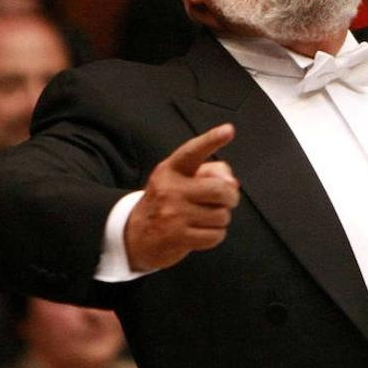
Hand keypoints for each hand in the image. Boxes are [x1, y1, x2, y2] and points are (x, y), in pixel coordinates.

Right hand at [126, 124, 239, 271]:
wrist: (135, 236)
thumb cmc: (167, 203)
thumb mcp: (180, 180)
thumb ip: (210, 172)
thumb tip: (232, 182)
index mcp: (170, 170)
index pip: (193, 152)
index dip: (212, 140)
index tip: (228, 130)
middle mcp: (170, 189)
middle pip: (220, 189)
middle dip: (231, 197)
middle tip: (226, 201)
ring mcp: (173, 214)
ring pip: (221, 215)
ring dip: (220, 219)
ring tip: (203, 218)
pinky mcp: (178, 236)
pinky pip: (216, 235)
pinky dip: (215, 235)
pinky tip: (200, 232)